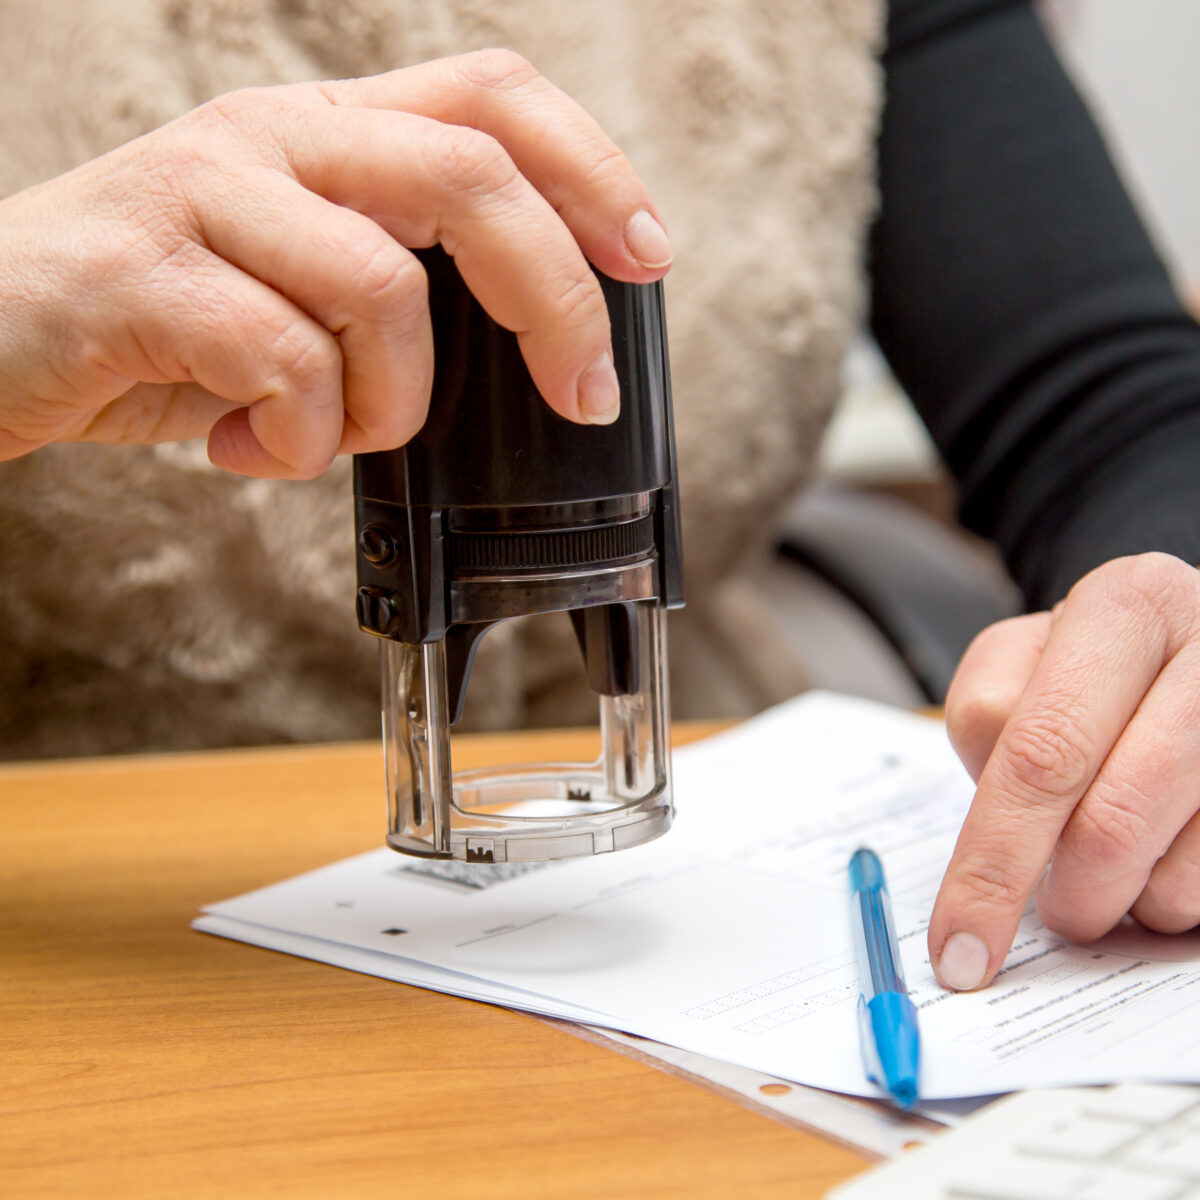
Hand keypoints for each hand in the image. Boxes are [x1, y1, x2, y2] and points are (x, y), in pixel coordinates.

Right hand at [0, 51, 671, 477]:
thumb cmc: (156, 326)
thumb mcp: (295, 289)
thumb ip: (395, 289)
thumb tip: (520, 346)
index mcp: (325, 137)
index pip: (492, 98)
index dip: (589, 170)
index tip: (647, 257)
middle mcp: (273, 140)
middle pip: (471, 175)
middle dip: (555, 302)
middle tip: (577, 393)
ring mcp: (203, 193)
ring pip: (383, 288)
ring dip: (388, 404)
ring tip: (328, 434)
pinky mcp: (143, 271)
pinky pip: (285, 360)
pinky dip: (298, 438)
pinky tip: (252, 449)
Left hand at [929, 552, 1199, 989]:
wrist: (1197, 640)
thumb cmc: (1095, 664)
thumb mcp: (1021, 658)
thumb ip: (990, 726)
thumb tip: (994, 842)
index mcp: (1126, 607)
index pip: (1040, 753)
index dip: (990, 863)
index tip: (956, 946)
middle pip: (1113, 822)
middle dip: (1068, 895)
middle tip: (1055, 914)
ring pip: (1178, 871)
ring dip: (1130, 901)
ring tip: (1112, 869)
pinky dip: (1179, 896)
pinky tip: (1165, 859)